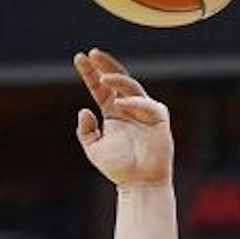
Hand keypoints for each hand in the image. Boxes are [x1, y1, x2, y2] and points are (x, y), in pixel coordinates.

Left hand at [73, 48, 172, 188]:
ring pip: (132, 87)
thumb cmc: (119, 169)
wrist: (140, 184)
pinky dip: (134, 102)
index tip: (79, 57)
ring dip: (117, 79)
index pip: (101, 88)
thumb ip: (86, 131)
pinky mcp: (159, 120)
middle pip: (118, 79)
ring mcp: (145, 112)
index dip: (90, 73)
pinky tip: (120, 104)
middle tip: (93, 54)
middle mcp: (129, 109)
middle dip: (106, 64)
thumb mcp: (94, 149)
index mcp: (113, 113)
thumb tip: (84, 111)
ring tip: (102, 77)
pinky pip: (148, 104)